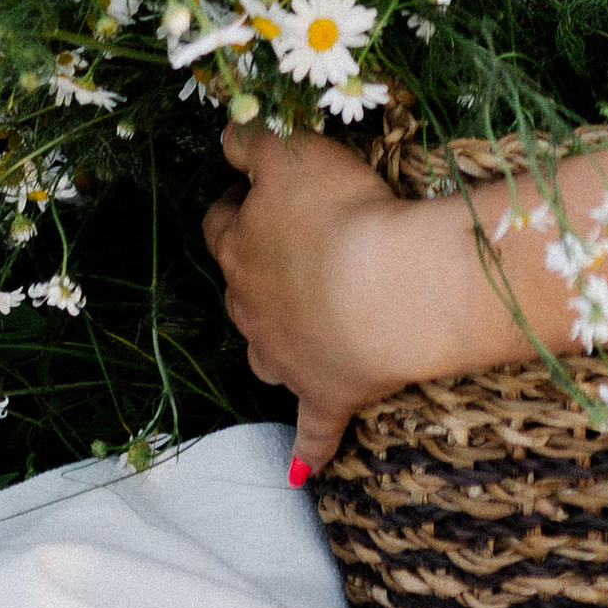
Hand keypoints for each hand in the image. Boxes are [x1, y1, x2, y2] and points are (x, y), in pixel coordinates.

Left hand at [201, 122, 469, 476]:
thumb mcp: (292, 152)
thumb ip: (252, 138)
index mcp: (239, 246)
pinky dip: (307, 450)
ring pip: (264, 354)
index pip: (220, 223)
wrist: (386, 290)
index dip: (235, 206)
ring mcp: (286, 358)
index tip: (252, 193)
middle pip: (239, 289)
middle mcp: (251, 307)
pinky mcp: (326, 396)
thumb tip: (224, 135)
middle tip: (291, 251)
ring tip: (295, 331)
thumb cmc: (340, 211)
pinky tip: (300, 472)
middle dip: (256, 273)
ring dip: (273, 345)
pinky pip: (312, 431)